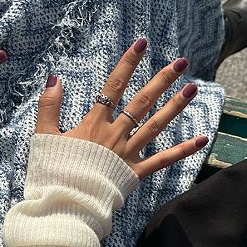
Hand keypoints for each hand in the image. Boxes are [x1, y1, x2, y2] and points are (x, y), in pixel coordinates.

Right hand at [35, 39, 208, 179]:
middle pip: (142, 102)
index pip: (113, 87)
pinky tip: (202, 140)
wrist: (64, 202)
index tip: (142, 44)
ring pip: (155, 126)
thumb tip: (54, 78)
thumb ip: (49, 106)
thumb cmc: (52, 171)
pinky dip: (182, 151)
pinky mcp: (135, 173)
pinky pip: (162, 161)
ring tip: (193, 88)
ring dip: (175, 106)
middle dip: (162, 80)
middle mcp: (115, 134)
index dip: (128, 63)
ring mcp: (128, 153)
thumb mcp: (43, 136)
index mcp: (94, 124)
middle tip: (181, 63)